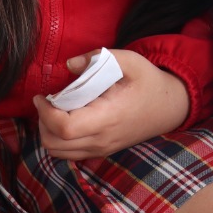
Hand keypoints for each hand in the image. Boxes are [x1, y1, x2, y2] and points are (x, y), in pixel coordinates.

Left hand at [34, 49, 190, 159]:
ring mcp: (102, 148)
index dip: (45, 113)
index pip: (65, 127)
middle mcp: (102, 138)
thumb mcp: (130, 61)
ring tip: (54, 111)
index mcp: (108, 116)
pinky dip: (58, 141)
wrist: (170, 108)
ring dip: (48, 133)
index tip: (42, 96)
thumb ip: (98, 57)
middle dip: (42, 122)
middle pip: (55, 143)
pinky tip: (66, 120)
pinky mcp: (102, 151)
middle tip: (46, 102)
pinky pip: (69, 154)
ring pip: (58, 153)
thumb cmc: (150, 82)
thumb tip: (69, 64)